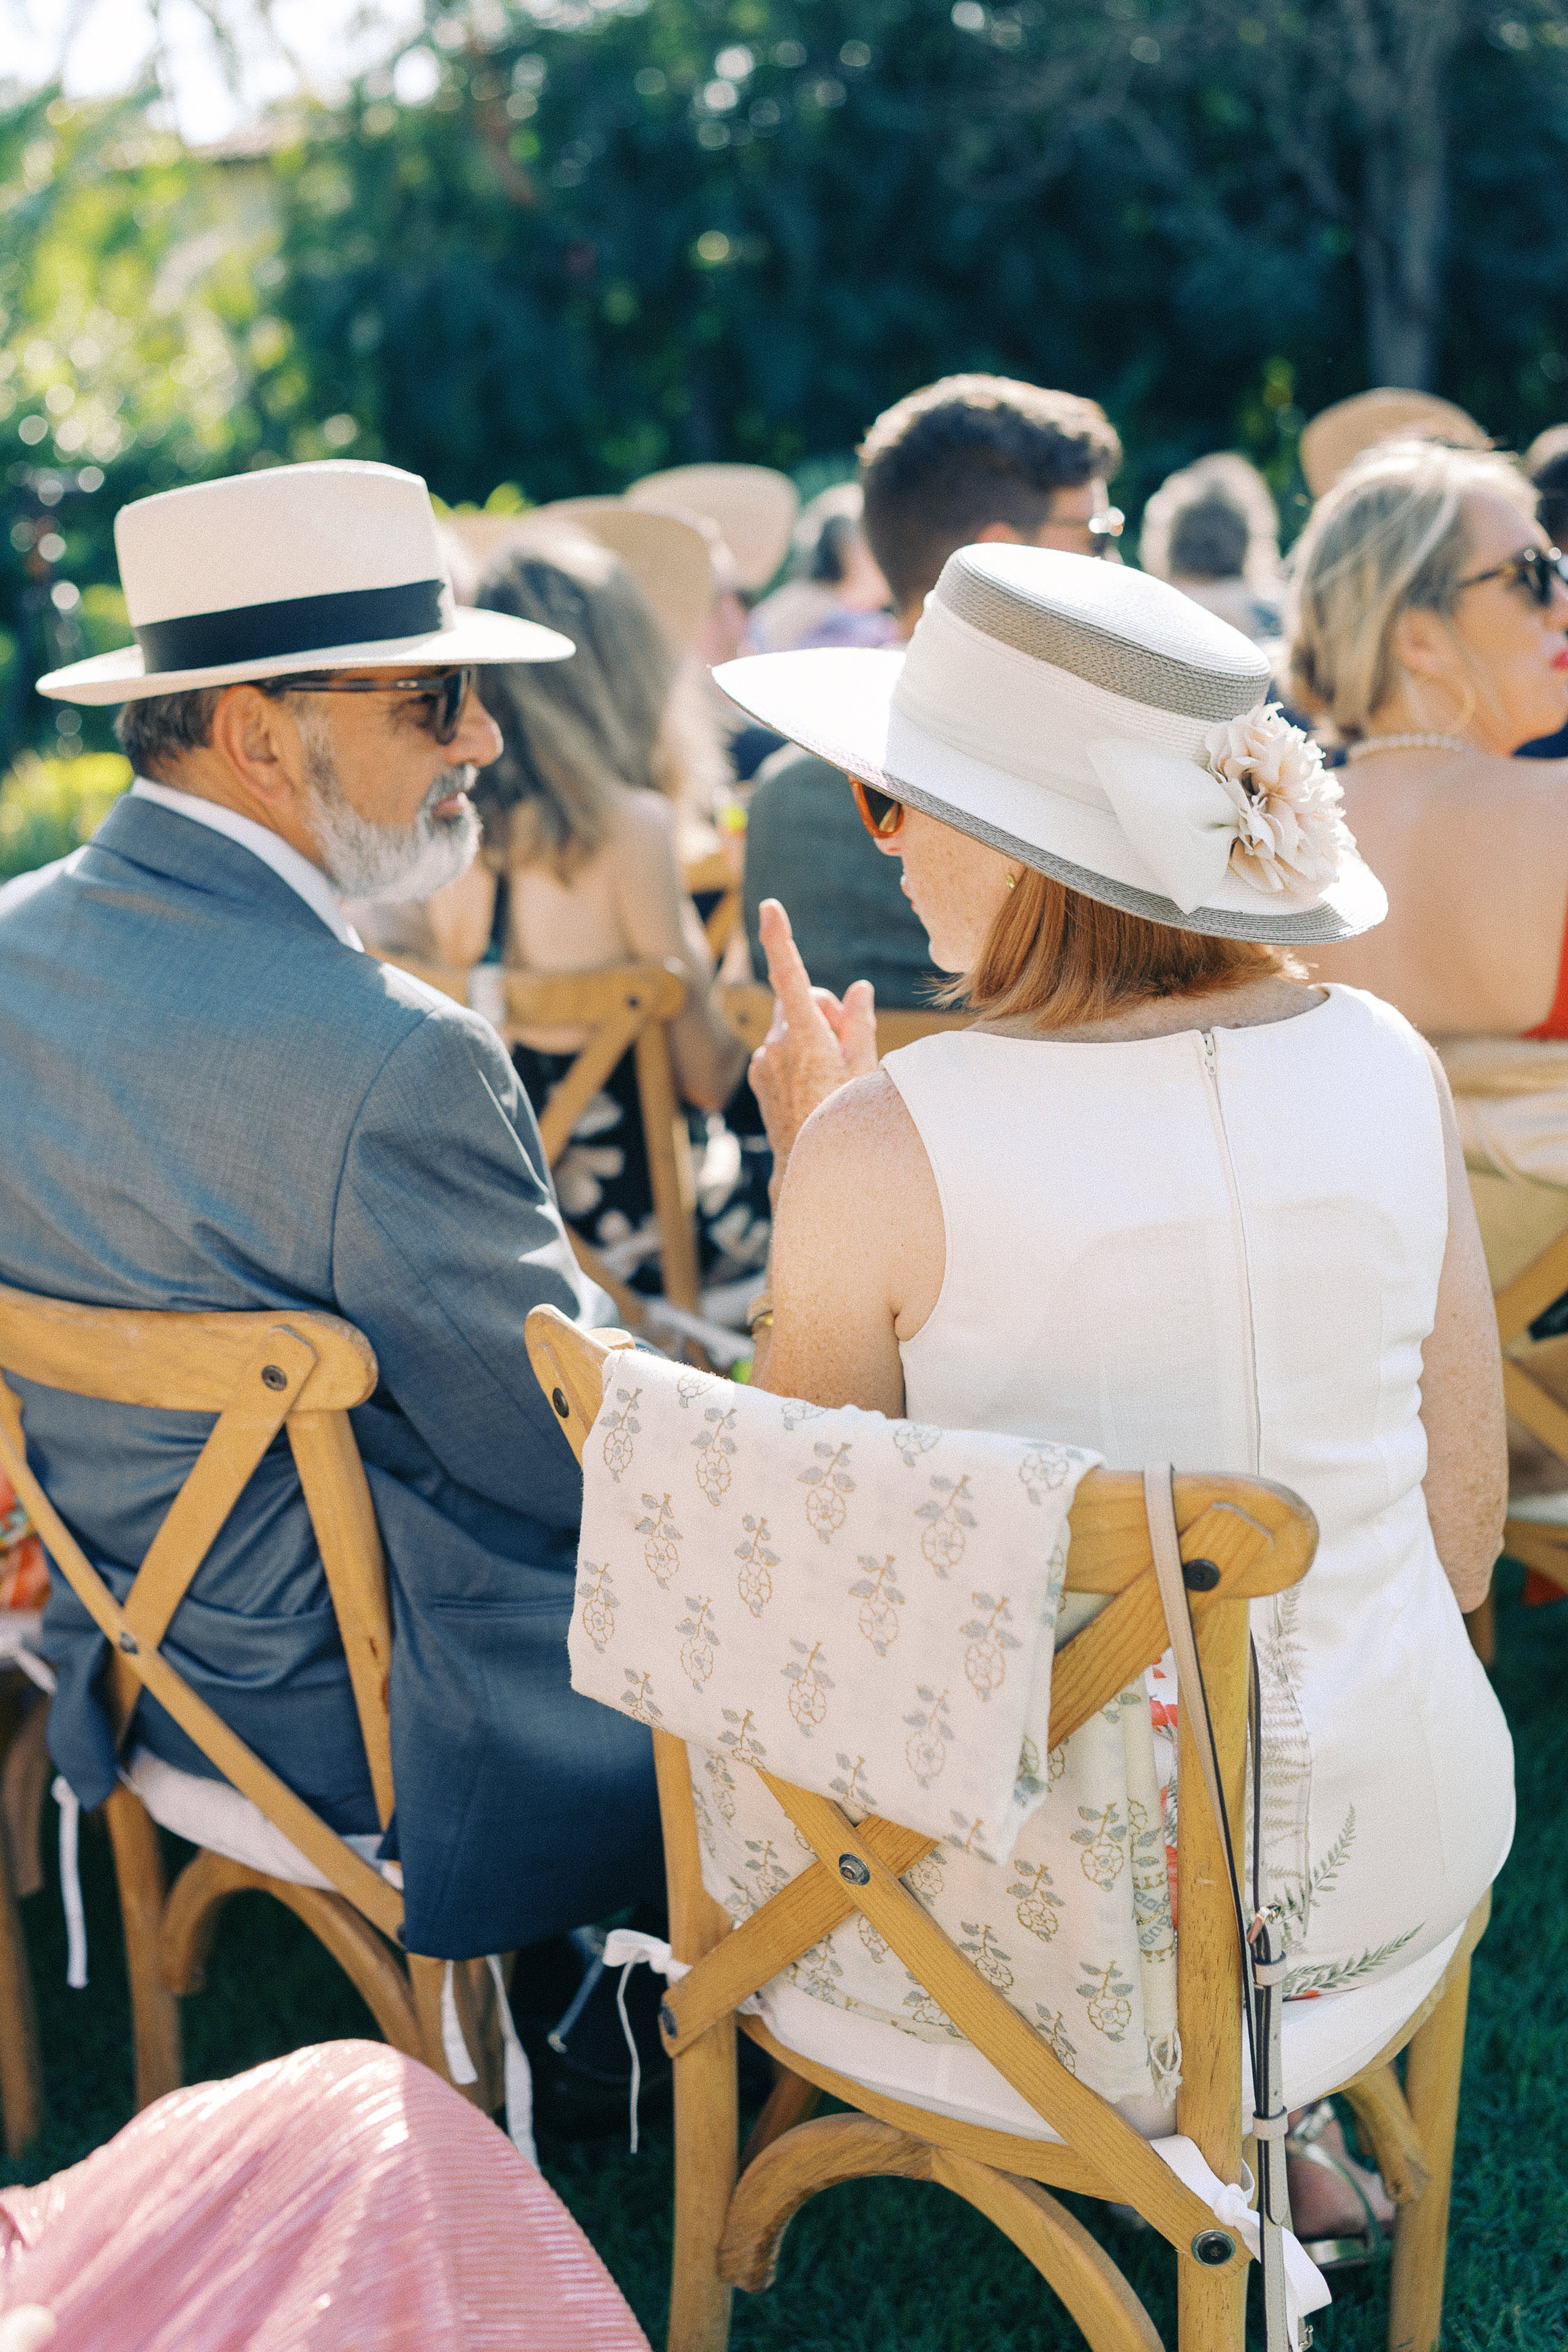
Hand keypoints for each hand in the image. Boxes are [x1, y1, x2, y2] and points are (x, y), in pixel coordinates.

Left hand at [750, 899, 876, 1182]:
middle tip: (849, 1042)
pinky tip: (812, 1081)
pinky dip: (797, 1051)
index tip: (770, 907)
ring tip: (832, 1071)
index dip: (781, 938)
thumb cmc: (843, 1120)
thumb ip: (859, 1025)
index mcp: (806, 1038)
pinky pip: (780, 1045)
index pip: (792, 976)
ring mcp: (763, 1059)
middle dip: (826, 1010)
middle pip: (802, 999)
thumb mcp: (864, 1073)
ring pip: (791, 1023)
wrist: (806, 1168)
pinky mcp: (758, 1072)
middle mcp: (776, 1043)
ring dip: (813, 1033)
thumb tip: (857, 990)